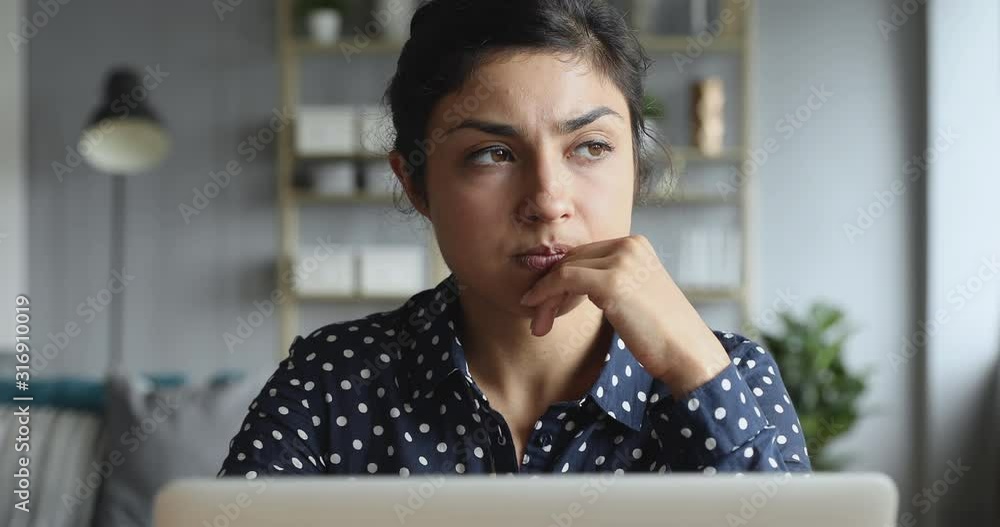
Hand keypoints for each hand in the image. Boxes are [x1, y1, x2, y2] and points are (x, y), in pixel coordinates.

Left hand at [519, 235, 730, 394]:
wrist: (687, 352)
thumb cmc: (661, 332)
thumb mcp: (633, 294)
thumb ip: (607, 281)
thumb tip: (566, 284)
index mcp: (636, 244)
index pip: (584, 255)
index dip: (560, 278)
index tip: (545, 302)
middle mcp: (629, 244)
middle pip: (572, 260)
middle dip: (549, 288)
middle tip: (538, 318)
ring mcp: (622, 260)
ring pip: (564, 269)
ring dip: (545, 296)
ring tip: (539, 325)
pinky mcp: (612, 280)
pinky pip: (564, 279)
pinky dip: (546, 294)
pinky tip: (539, 312)